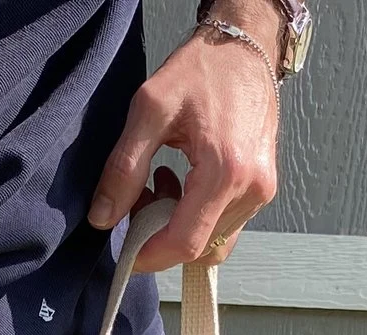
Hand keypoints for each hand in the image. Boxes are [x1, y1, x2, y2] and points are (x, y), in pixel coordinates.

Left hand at [88, 16, 280, 270]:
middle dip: (160, 235)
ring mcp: (262, 190)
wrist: (246, 46)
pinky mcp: (262, 187)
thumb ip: (124, 168)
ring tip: (160, 183)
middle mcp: (252, 188)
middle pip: (198, 246)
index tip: (125, 253)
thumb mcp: (150, 109)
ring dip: (177, 225)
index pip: (184, 242)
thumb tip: (104, 217)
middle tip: (138, 200)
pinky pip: (225, 223)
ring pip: (212, 239)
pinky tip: (181, 182)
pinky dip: (196, 215)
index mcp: (226, 171)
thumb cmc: (203, 69)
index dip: (149, 256)